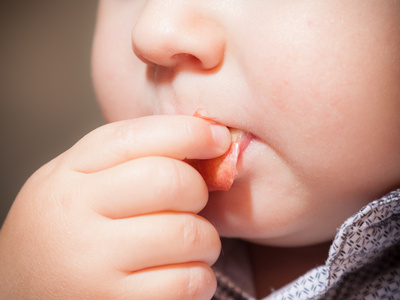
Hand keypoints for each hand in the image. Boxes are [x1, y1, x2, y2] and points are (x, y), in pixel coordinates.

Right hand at [0, 115, 230, 298]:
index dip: (190, 133)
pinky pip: (188, 282)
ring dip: (205, 239)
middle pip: (170, 181)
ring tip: (188, 243)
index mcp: (71, 174)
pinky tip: (182, 273)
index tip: (217, 139)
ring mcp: (93, 265)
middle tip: (192, 203)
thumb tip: (206, 138)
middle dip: (198, 190)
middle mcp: (77, 215)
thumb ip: (132, 156)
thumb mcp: (82, 179)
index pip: (138, 138)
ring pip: (189, 234)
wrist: (24, 285)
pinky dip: (200, 277)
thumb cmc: (70, 224)